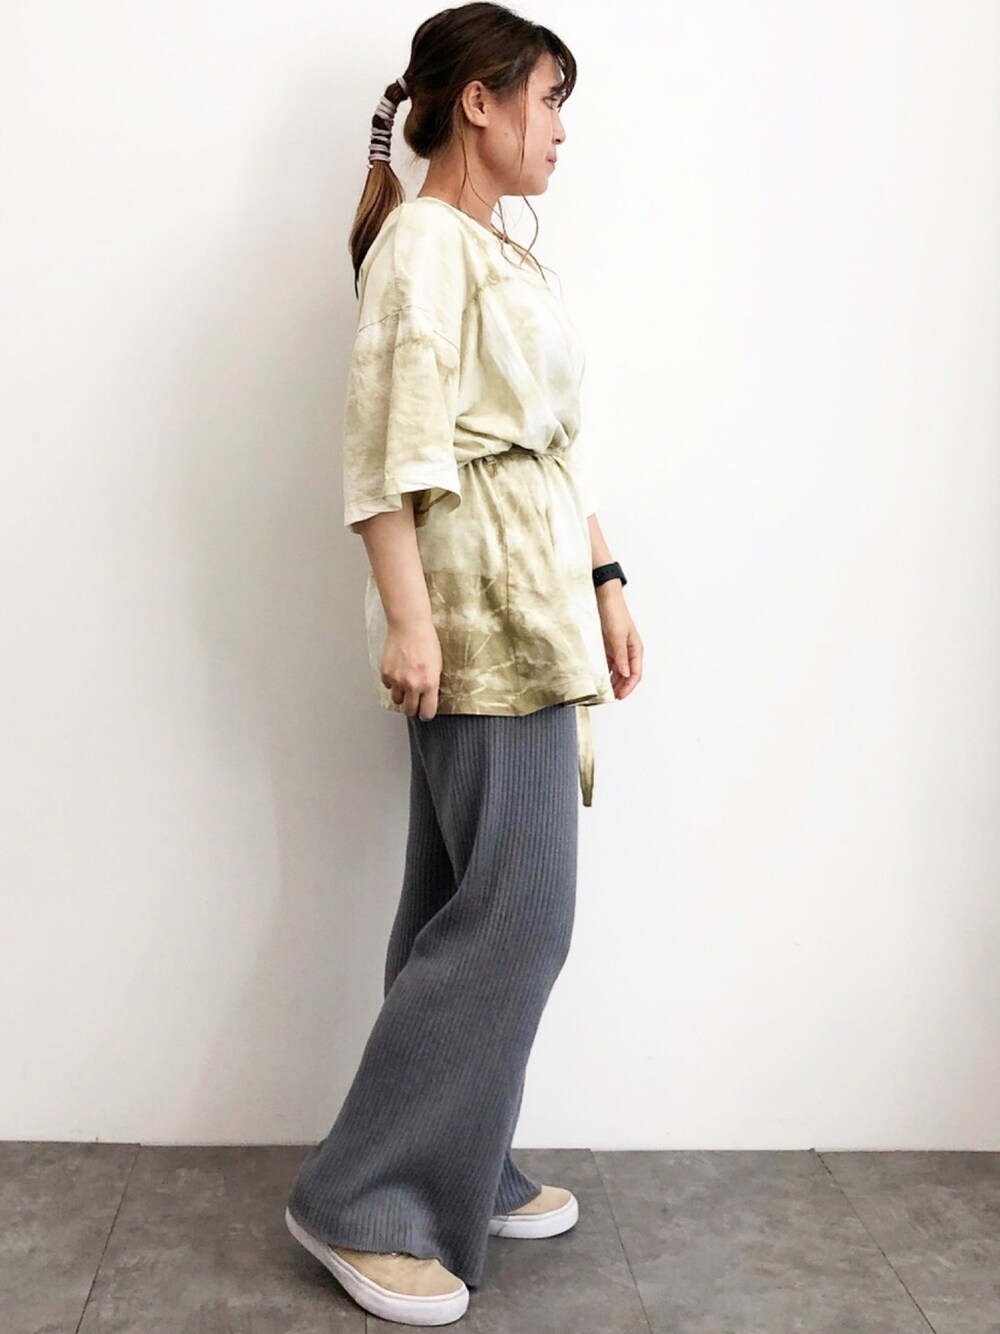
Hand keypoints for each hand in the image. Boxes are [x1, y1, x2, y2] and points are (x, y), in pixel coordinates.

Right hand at [380, 618, 442, 719]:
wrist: (409, 626)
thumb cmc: (426, 641)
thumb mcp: (437, 665)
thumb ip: (432, 683)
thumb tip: (429, 696)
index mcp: (429, 683)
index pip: (427, 712)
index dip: (426, 714)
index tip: (425, 714)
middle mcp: (413, 684)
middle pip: (409, 710)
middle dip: (412, 708)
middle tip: (413, 702)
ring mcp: (398, 680)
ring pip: (396, 700)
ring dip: (401, 695)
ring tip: (405, 684)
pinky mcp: (386, 673)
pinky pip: (388, 686)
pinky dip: (392, 682)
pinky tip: (398, 671)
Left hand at [596, 583, 642, 698]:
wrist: (603, 597)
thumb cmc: (615, 612)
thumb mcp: (618, 636)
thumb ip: (621, 656)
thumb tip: (625, 674)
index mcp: (635, 649)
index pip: (635, 673)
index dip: (628, 687)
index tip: (619, 696)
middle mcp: (627, 651)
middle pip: (626, 675)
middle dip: (620, 687)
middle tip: (609, 697)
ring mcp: (616, 649)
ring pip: (616, 671)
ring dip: (611, 681)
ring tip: (603, 690)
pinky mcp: (606, 646)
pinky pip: (606, 663)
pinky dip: (603, 671)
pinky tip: (597, 677)